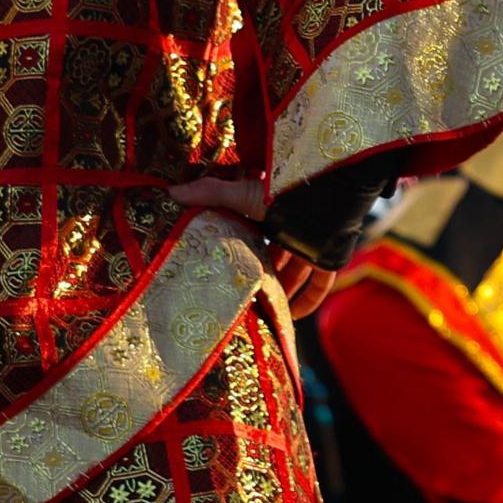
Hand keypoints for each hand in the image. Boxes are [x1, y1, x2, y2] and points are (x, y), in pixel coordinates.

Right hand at [166, 176, 332, 315]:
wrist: (329, 186)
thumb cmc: (284, 188)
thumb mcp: (243, 193)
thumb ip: (210, 195)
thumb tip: (173, 192)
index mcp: (271, 214)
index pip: (255, 237)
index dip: (242, 251)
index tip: (225, 269)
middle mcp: (292, 231)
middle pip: (274, 258)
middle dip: (260, 275)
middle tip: (240, 297)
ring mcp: (311, 245)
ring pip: (295, 273)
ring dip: (281, 291)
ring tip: (260, 310)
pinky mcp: (328, 258)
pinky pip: (319, 285)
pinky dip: (307, 301)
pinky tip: (293, 316)